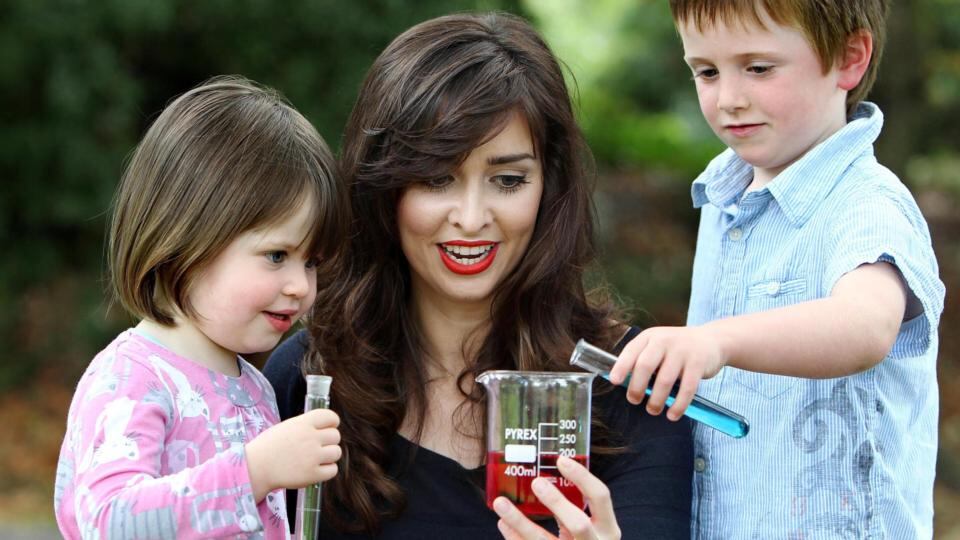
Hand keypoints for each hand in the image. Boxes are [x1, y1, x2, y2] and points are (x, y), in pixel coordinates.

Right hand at [245, 409, 340, 500]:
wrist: (255, 467)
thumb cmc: (268, 447)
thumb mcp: (286, 427)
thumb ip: (305, 426)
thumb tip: (324, 428)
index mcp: (303, 423)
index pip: (331, 417)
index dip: (332, 423)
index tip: (328, 428)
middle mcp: (311, 438)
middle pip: (336, 436)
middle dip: (329, 441)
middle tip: (317, 447)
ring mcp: (313, 456)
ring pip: (336, 452)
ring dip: (329, 456)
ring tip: (315, 459)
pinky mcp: (313, 474)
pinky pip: (332, 470)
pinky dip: (326, 471)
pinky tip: (315, 469)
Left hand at [493, 457, 619, 539]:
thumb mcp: (592, 528)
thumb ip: (575, 507)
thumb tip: (543, 476)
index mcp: (608, 529)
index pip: (600, 497)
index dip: (582, 477)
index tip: (560, 460)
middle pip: (578, 524)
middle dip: (556, 502)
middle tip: (536, 482)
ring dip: (520, 522)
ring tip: (501, 503)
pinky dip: (515, 537)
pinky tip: (503, 523)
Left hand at [609, 326, 725, 419]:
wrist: (711, 340)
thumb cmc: (677, 348)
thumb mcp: (657, 345)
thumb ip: (641, 359)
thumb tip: (623, 383)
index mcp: (650, 337)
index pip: (631, 351)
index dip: (621, 367)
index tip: (614, 381)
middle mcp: (664, 341)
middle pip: (645, 366)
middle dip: (636, 387)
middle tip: (634, 400)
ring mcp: (682, 351)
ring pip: (664, 380)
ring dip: (656, 400)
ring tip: (653, 410)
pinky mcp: (698, 364)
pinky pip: (687, 389)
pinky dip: (678, 405)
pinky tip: (672, 414)